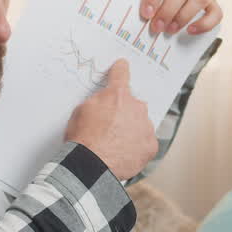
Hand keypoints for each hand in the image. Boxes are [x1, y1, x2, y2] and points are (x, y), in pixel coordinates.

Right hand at [65, 59, 157, 179]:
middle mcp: (136, 107)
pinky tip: (124, 153)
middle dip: (123, 112)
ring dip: (131, 130)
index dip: (120, 70)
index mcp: (117, 95)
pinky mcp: (151, 145)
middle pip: (132, 104)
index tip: (122, 66)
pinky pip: (145, 142)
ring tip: (115, 144)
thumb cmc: (83, 139)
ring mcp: (146, 126)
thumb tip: (104, 102)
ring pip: (140, 124)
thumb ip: (97, 101)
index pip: (121, 74)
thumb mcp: (81, 111)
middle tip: (110, 127)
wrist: (92, 165)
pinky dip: (137, 146)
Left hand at [140, 0, 222, 35]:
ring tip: (170, 30)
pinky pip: (215, 13)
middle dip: (168, 10)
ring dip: (183, 16)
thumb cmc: (160, 0)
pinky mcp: (213, 4)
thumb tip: (138, 19)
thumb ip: (147, 3)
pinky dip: (204, 24)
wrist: (178, 3)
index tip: (146, 14)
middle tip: (157, 27)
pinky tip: (191, 30)